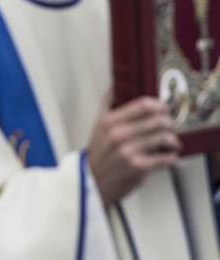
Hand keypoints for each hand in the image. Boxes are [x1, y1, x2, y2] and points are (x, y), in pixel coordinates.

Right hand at [88, 91, 180, 206]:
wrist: (92, 181)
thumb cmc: (99, 154)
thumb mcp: (98, 126)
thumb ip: (107, 104)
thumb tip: (115, 85)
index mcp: (109, 121)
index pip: (143, 105)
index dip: (158, 105)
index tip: (162, 108)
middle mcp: (119, 134)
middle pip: (158, 120)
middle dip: (168, 123)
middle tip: (169, 126)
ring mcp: (129, 151)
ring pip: (164, 138)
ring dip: (173, 140)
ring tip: (171, 142)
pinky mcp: (139, 167)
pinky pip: (166, 158)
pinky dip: (172, 157)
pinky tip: (169, 156)